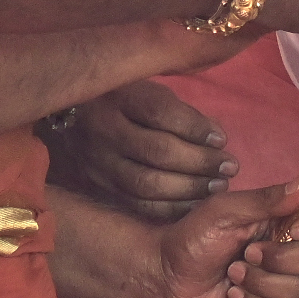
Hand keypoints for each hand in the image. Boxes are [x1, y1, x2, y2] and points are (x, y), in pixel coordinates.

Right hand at [50, 79, 235, 216]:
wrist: (68, 119)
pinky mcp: (97, 186)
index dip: (196, 128)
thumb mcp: (148, 89)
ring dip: (189, 189)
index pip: (161, 112)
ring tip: (218, 187)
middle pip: (157, 151)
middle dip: (200, 163)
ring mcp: (97, 161)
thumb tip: (216, 138)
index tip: (222, 139)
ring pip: (146, 183)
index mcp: (118, 96)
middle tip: (229, 168)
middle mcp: (103, 129)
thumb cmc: (122, 100)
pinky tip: (194, 204)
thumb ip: (180, 111)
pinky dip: (170, 208)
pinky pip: (136, 204)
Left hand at [148, 177, 298, 297]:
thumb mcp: (225, 210)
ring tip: (233, 274)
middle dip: (282, 258)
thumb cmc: (193, 237)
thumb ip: (266, 199)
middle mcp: (293, 250)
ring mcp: (284, 283)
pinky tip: (233, 297)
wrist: (165, 277)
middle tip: (246, 253)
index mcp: (286, 220)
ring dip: (263, 283)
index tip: (298, 228)